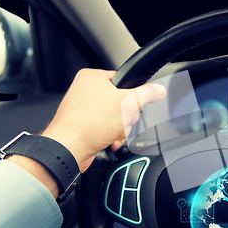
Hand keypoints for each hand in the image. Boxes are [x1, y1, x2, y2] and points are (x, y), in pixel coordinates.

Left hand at [42, 69, 165, 172]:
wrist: (69, 149)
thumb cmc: (87, 125)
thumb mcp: (127, 104)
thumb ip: (147, 94)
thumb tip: (158, 89)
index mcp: (92, 78)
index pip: (124, 81)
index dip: (132, 95)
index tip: (132, 104)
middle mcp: (85, 90)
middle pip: (122, 101)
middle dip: (126, 117)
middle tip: (120, 121)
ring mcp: (84, 108)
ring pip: (116, 116)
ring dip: (120, 128)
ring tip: (112, 133)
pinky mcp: (84, 124)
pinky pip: (106, 127)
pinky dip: (111, 135)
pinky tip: (108, 139)